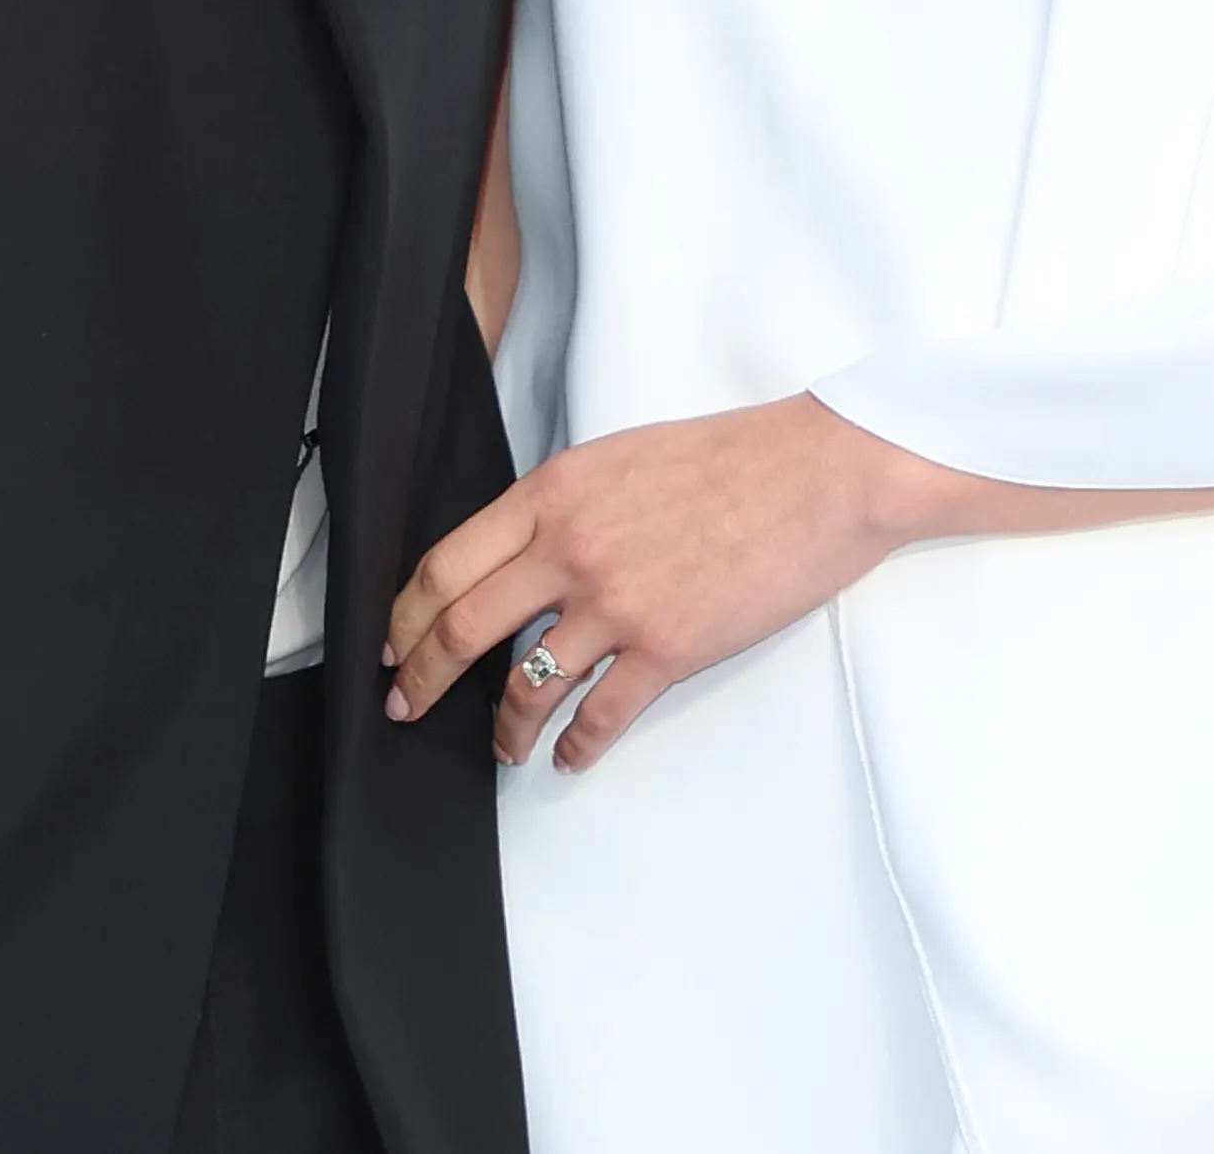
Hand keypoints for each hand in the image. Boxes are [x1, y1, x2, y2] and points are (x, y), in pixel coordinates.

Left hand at [384, 395, 948, 772]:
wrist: (821, 473)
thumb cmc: (731, 457)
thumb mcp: (618, 457)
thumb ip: (561, 505)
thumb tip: (521, 551)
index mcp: (552, 494)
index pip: (446, 562)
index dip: (406, 614)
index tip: (393, 643)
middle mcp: (570, 550)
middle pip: (463, 627)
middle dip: (424, 677)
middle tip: (406, 705)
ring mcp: (617, 604)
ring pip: (526, 683)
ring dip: (503, 727)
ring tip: (501, 747)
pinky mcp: (668, 649)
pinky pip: (599, 715)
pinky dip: (575, 745)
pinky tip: (569, 756)